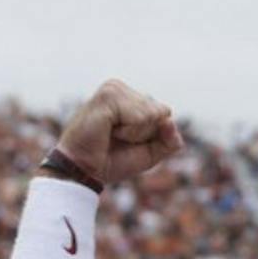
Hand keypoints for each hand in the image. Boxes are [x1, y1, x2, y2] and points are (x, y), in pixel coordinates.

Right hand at [57, 79, 183, 185]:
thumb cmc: (112, 160)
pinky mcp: (108, 95)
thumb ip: (169, 141)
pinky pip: (139, 117)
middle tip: (118, 139)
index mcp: (129, 97)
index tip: (127, 140)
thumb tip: (171, 120)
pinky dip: (129, 131)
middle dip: (144, 134)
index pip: (164, 113)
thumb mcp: (150, 154)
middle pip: (160, 112)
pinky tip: (109, 130)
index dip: (152, 135)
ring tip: (112, 134)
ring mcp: (114, 89)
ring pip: (151, 114)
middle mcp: (121, 88)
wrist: (85, 170)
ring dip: (135, 133)